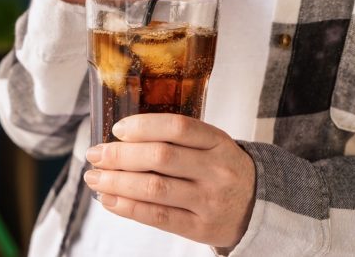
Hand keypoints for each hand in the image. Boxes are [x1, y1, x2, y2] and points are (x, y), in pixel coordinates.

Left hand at [84, 114, 255, 248]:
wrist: (260, 207)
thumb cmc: (222, 169)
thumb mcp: (211, 145)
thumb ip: (176, 139)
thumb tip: (121, 139)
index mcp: (217, 142)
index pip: (177, 127)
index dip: (143, 126)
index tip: (117, 129)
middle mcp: (215, 170)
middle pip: (160, 157)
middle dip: (120, 155)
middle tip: (95, 154)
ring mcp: (208, 201)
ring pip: (154, 188)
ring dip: (117, 182)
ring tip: (94, 178)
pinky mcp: (200, 228)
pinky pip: (158, 216)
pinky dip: (128, 207)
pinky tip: (109, 199)